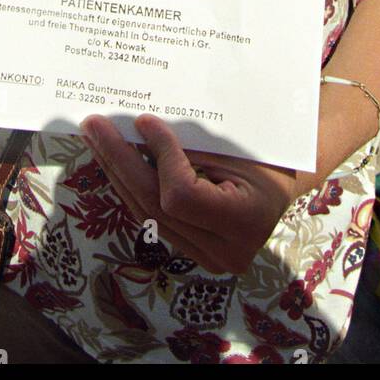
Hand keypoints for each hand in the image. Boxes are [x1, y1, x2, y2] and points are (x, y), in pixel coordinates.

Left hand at [80, 114, 301, 274]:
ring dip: (118, 172)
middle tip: (94, 126)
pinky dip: (131, 185)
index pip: (181, 196)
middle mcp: (224, 252)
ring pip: (146, 215)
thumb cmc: (267, 154)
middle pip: (155, 207)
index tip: (146, 121)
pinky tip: (113, 159)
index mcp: (244, 223)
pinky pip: (152, 217)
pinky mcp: (192, 250)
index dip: (160, 158)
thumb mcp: (236, 145)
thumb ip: (191, 144)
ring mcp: (206, 258)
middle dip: (120, 162)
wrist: (285, 182)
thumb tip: (139, 127)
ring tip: (96, 138)